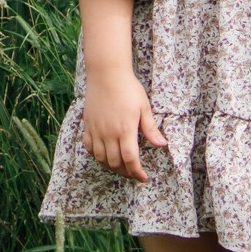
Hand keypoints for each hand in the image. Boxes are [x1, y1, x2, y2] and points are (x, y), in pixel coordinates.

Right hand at [82, 67, 168, 181]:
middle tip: (134, 173)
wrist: (106, 74)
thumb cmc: (129, 88)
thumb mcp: (144, 107)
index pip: (131, 159)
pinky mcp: (88, 126)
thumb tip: (162, 145)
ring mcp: (96, 130)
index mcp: (126, 129)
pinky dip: (97, 156)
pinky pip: (89, 147)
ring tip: (120, 167)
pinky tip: (104, 155)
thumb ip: (151, 129)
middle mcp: (109, 133)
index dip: (137, 172)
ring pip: (101, 158)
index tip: (143, 178)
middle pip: (115, 163)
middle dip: (126, 172)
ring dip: (111, 166)